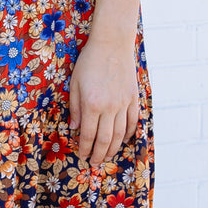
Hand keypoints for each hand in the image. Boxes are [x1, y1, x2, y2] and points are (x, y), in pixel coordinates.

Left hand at [69, 34, 138, 165]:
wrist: (112, 44)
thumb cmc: (89, 62)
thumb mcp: (75, 84)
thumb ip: (74, 107)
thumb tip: (74, 127)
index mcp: (91, 104)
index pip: (87, 134)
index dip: (84, 148)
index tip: (82, 156)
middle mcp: (109, 107)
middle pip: (105, 139)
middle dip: (98, 154)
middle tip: (94, 163)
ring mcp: (123, 104)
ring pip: (120, 134)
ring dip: (114, 148)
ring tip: (107, 156)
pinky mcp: (133, 98)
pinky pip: (132, 121)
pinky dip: (129, 134)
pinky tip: (124, 140)